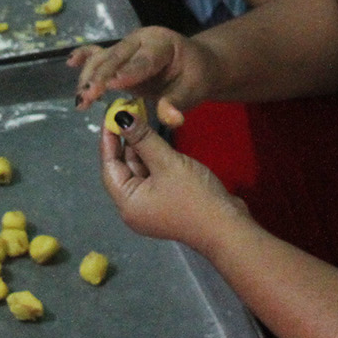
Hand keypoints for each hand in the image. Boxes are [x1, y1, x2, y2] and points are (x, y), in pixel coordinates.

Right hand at [68, 26, 210, 127]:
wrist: (196, 64)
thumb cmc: (196, 77)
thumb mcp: (193, 91)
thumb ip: (177, 103)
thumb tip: (170, 119)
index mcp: (162, 44)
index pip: (143, 60)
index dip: (127, 73)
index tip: (110, 86)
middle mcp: (141, 40)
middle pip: (117, 57)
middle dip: (100, 77)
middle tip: (87, 98)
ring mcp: (128, 45)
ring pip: (103, 57)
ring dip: (89, 77)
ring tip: (81, 100)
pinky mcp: (119, 54)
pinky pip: (99, 52)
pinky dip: (84, 57)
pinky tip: (70, 63)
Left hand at [101, 112, 250, 247]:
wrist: (228, 227)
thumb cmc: (194, 196)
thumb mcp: (167, 163)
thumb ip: (142, 138)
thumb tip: (120, 117)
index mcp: (127, 202)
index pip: (109, 165)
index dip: (109, 137)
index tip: (112, 112)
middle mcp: (134, 206)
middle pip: (123, 168)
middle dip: (126, 140)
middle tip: (128, 109)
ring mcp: (151, 205)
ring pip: (140, 170)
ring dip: (141, 147)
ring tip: (140, 118)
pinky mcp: (167, 202)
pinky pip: (153, 176)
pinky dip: (153, 158)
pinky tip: (155, 138)